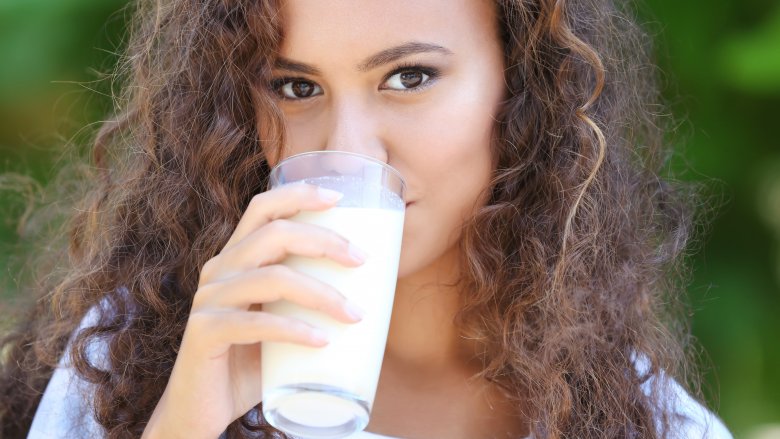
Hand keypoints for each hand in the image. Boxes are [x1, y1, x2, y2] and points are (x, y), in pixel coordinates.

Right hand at [142, 183, 365, 438]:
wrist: (200, 409)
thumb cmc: (249, 364)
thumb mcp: (277, 322)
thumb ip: (303, 301)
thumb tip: (369, 292)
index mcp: (235, 259)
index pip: (262, 209)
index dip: (299, 195)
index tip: (339, 199)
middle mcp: (218, 271)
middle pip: (273, 234)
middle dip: (323, 241)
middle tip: (361, 260)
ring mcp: (208, 301)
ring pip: (271, 278)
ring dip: (321, 293)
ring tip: (354, 315)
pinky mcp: (204, 334)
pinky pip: (255, 324)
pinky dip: (294, 330)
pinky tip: (321, 341)